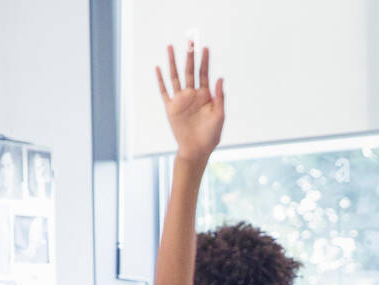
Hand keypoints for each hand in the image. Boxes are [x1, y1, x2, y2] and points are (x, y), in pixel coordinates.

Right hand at [155, 43, 224, 160]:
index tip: (205, 47)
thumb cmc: (210, 136)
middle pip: (189, 71)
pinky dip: (160, 80)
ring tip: (170, 47)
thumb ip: (219, 97)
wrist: (196, 150)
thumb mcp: (219, 116)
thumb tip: (220, 77)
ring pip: (175, 77)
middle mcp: (192, 95)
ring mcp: (180, 100)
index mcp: (205, 96)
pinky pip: (164, 91)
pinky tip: (158, 68)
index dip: (205, 61)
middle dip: (189, 55)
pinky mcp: (171, 108)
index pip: (204, 73)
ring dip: (173, 62)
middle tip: (190, 40)